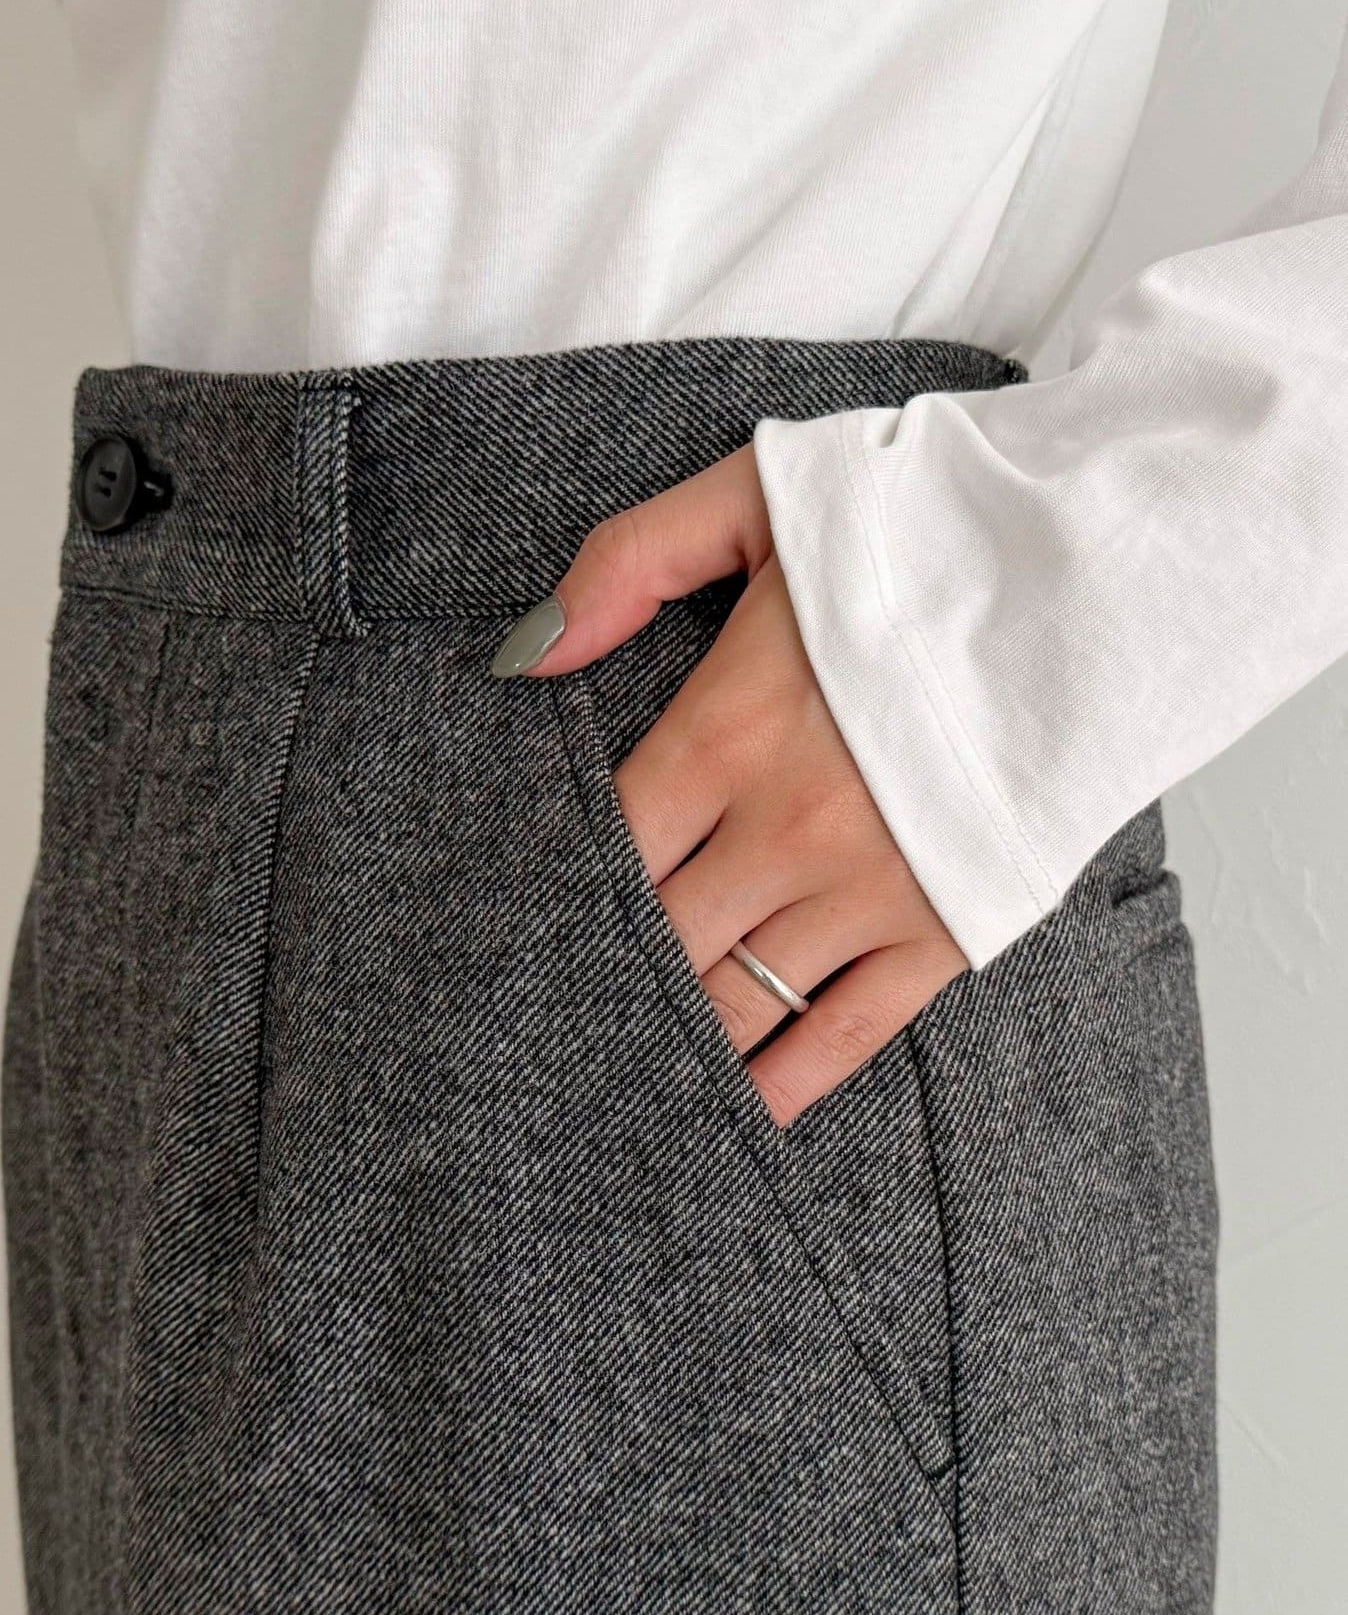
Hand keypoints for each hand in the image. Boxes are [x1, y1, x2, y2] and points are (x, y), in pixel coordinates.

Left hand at [491, 445, 968, 1126]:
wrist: (1104, 573)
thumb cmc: (927, 531)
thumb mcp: (759, 498)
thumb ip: (628, 563)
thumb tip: (528, 657)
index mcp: (727, 730)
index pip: (603, 844)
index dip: (549, 892)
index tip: (510, 929)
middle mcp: (785, 829)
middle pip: (655, 937)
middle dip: (598, 977)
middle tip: (536, 1020)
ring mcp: (867, 891)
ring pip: (733, 1000)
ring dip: (671, 1042)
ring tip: (616, 1082)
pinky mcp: (943, 930)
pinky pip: (842, 1033)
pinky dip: (782, 1084)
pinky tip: (734, 1117)